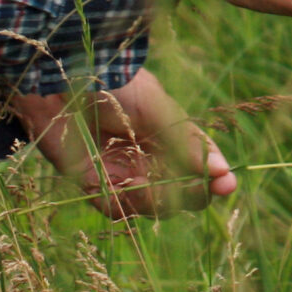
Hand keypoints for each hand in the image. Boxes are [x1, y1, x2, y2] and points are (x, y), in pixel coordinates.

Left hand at [11, 67, 237, 219]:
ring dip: (157, 200)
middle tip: (196, 190)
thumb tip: (222, 172)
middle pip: (182, 192)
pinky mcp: (95, 184)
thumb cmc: (118, 87)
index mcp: (172, 135)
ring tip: (150, 184)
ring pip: (153, 205)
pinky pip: (118, 208)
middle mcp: (151, 157)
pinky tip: (126, 187)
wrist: (64, 83)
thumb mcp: (160, 112)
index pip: (203, 164)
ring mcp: (124, 172)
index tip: (227, 184)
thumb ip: (188, 144)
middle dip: (192, 194)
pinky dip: (125, 203)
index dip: (216, 177)